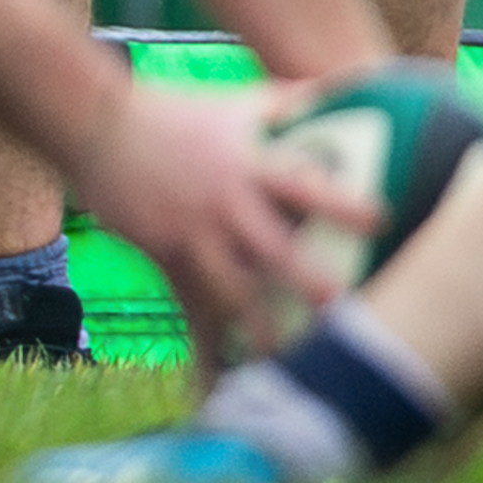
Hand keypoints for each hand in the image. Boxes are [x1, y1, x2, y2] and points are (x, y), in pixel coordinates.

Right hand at [65, 80, 364, 360]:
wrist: (100, 127)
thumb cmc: (176, 112)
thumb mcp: (234, 102)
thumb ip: (289, 102)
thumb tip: (344, 89)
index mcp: (249, 166)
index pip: (304, 183)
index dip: (341, 201)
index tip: (382, 221)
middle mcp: (226, 205)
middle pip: (273, 251)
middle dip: (307, 283)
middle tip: (344, 312)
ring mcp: (195, 236)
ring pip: (234, 296)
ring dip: (263, 333)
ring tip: (293, 368)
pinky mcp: (168, 260)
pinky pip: (192, 316)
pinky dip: (206, 357)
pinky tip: (217, 392)